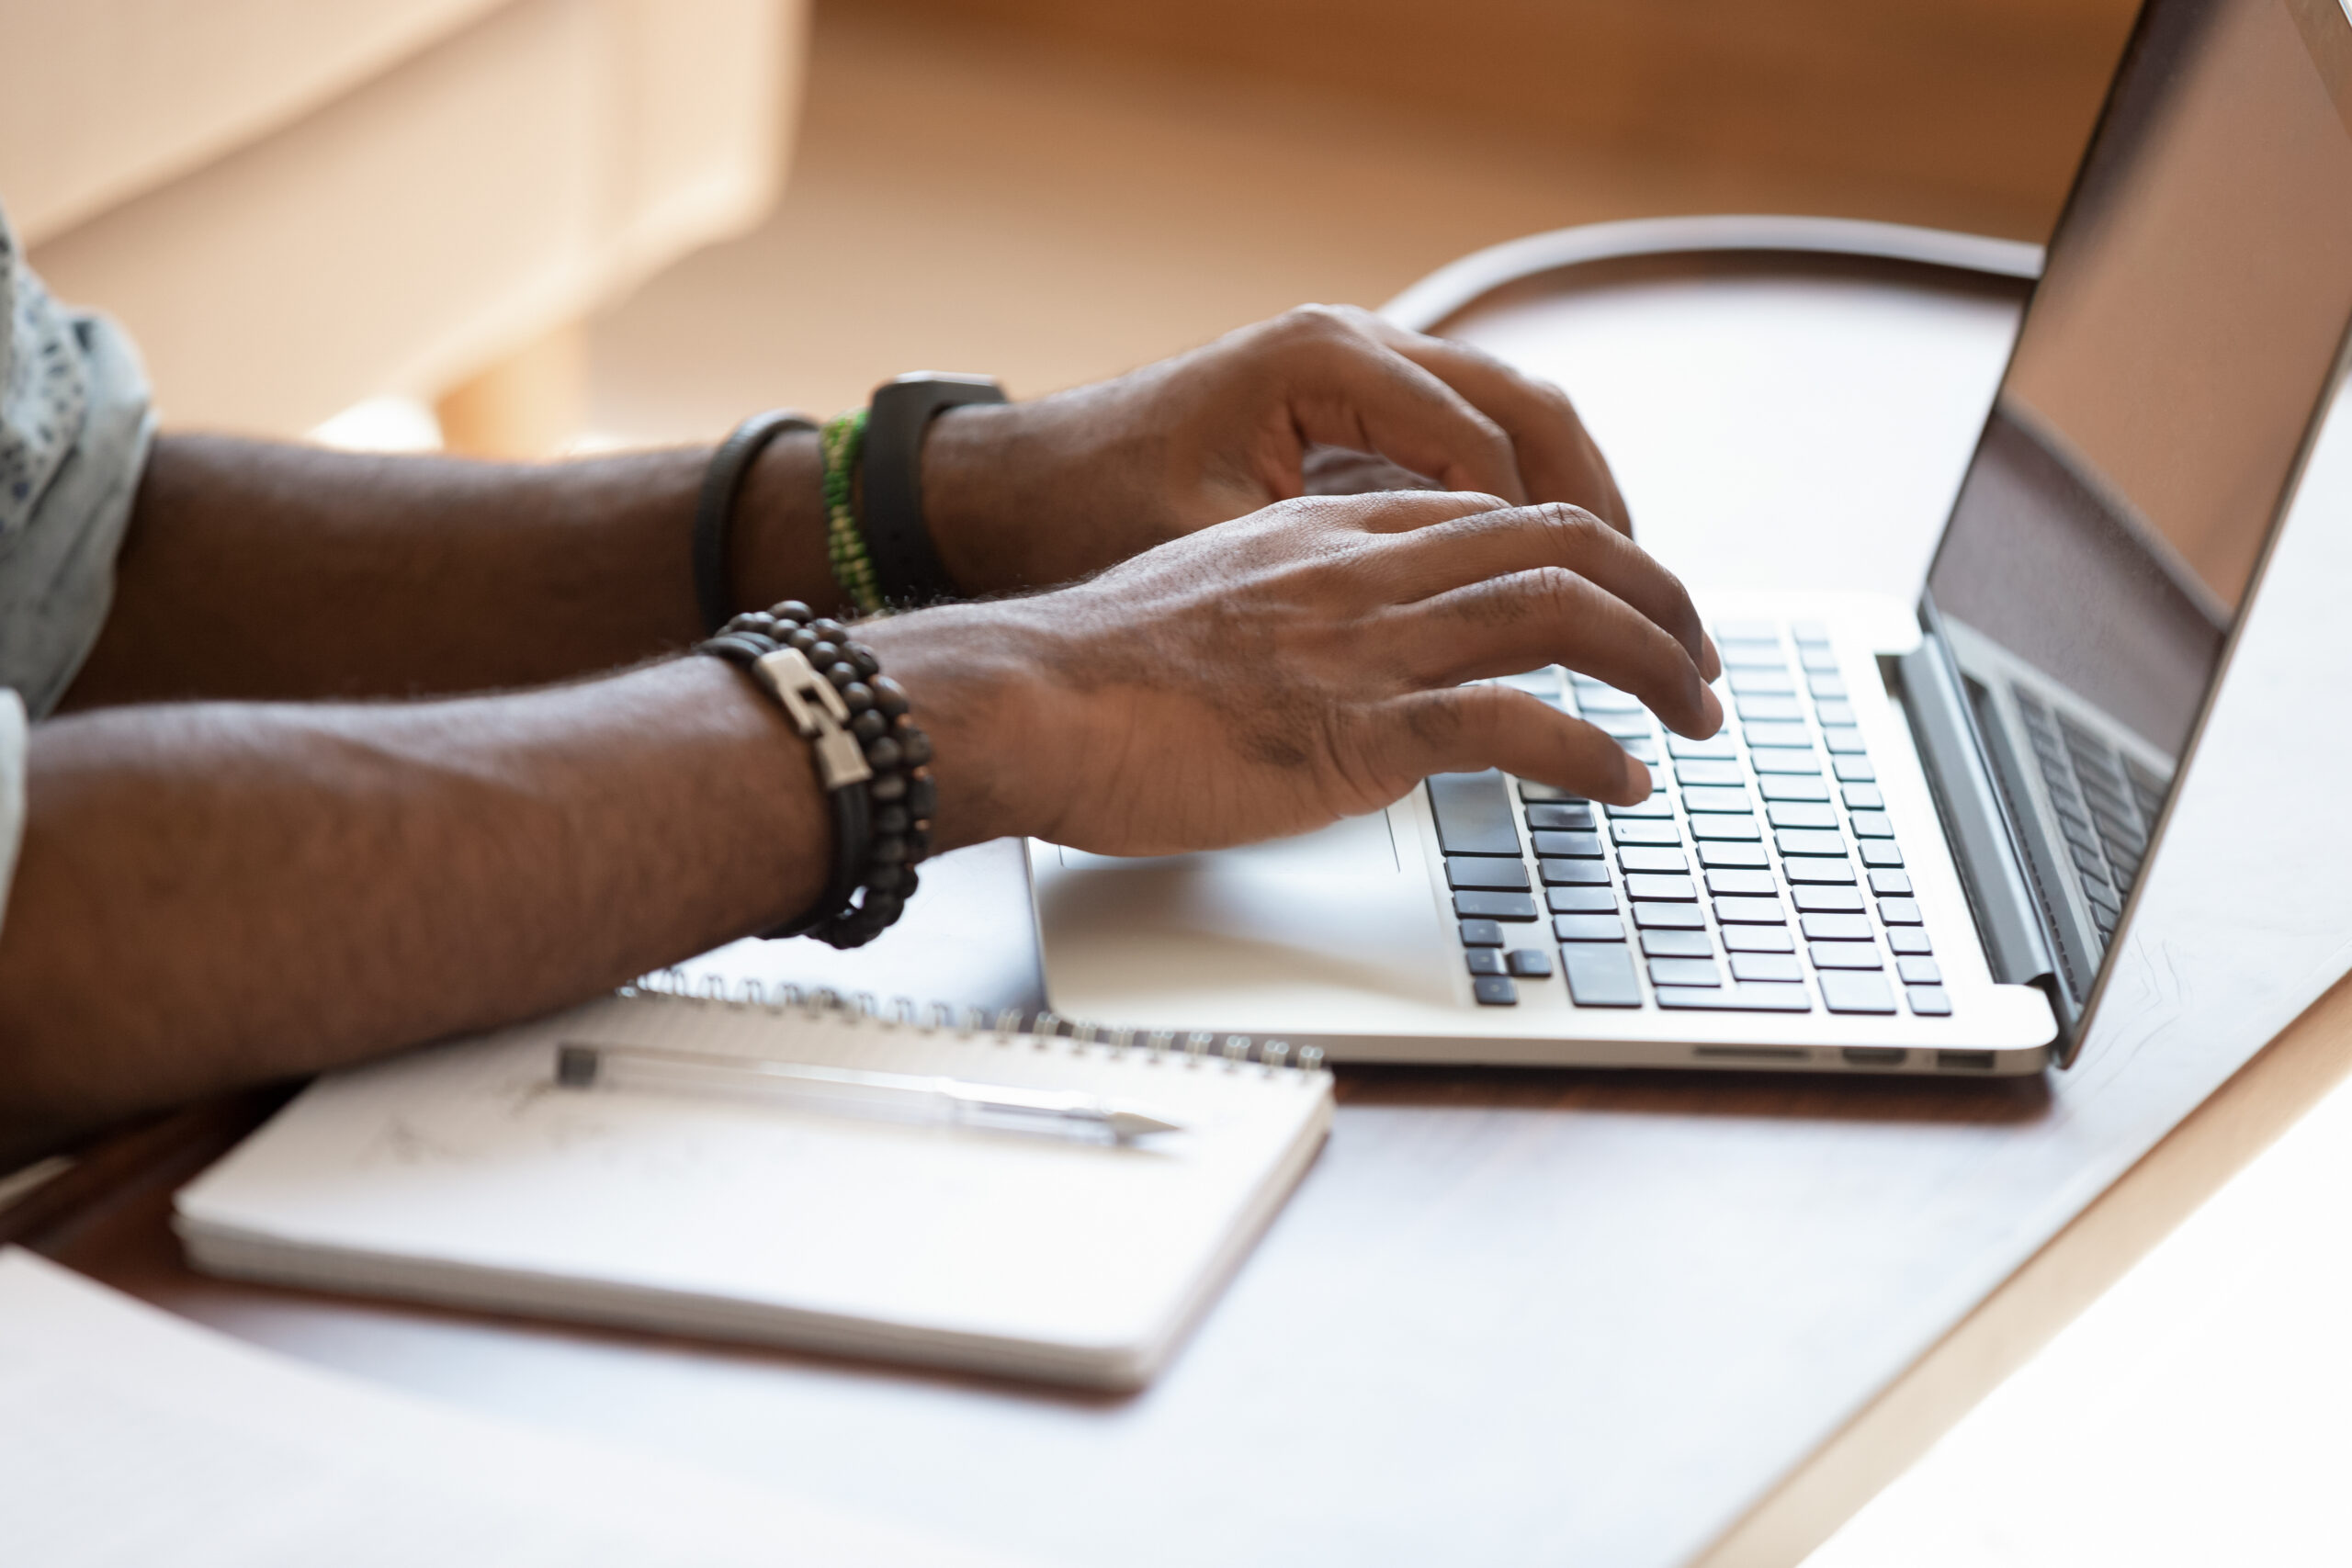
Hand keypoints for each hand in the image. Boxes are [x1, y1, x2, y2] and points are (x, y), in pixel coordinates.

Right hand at [859, 491, 1718, 856]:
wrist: (1021, 699)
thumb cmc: (1090, 670)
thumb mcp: (1207, 602)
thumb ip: (1287, 612)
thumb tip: (1326, 659)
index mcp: (1333, 533)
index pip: (1500, 515)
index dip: (1589, 555)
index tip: (1624, 606)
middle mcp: (1368, 569)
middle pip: (1564, 543)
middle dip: (1660, 594)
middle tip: (1702, 658)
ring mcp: (1368, 644)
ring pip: (1566, 616)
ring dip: (1659, 664)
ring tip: (1701, 716)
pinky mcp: (1357, 729)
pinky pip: (1514, 726)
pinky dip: (1591, 755)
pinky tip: (1625, 784)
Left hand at [917, 305, 1629, 595]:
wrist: (1010, 487)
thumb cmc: (1090, 513)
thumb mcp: (1209, 553)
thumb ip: (1324, 591)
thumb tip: (1427, 652)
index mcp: (1326, 362)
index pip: (1485, 455)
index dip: (1551, 552)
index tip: (1602, 631)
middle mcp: (1353, 347)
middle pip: (1528, 414)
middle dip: (1600, 516)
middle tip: (1657, 612)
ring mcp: (1355, 366)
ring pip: (1511, 415)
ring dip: (1574, 504)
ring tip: (1629, 598)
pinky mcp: (1345, 404)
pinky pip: (1465, 437)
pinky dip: (1519, 498)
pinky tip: (1546, 570)